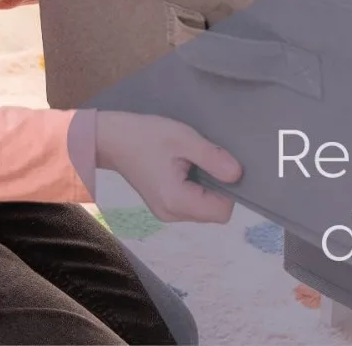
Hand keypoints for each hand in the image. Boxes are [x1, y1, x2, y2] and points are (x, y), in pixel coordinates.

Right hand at [95, 110, 241, 223]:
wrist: (113, 138)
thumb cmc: (146, 135)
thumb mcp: (183, 139)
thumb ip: (212, 158)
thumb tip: (238, 174)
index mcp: (176, 201)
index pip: (222, 212)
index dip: (228, 190)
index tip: (220, 165)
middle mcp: (172, 215)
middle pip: (213, 212)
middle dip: (217, 187)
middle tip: (204, 158)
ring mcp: (166, 212)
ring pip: (203, 207)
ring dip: (205, 186)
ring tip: (191, 160)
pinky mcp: (164, 205)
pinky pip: (191, 202)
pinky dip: (195, 187)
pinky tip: (183, 166)